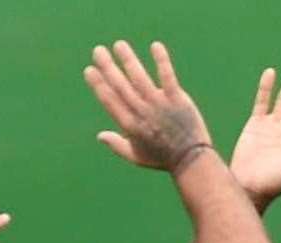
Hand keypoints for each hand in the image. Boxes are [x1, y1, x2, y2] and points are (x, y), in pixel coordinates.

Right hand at [84, 41, 211, 172]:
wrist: (190, 159)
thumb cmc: (162, 158)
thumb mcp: (136, 157)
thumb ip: (117, 145)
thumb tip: (99, 135)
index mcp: (130, 125)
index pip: (110, 100)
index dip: (98, 84)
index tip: (89, 70)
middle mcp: (142, 112)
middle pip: (121, 86)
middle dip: (108, 67)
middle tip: (98, 50)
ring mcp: (159, 104)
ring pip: (140, 78)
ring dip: (128, 60)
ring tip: (119, 45)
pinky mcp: (177, 99)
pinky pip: (167, 76)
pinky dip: (161, 61)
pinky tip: (155, 46)